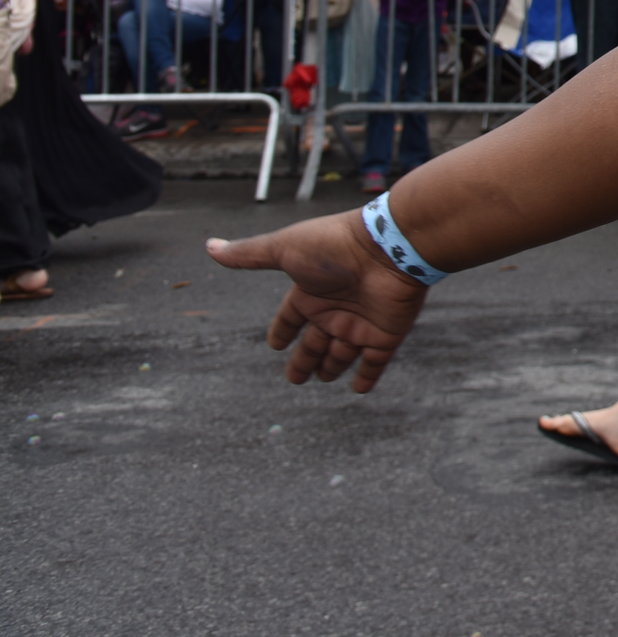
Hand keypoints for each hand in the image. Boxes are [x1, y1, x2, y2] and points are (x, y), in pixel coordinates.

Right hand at [205, 212, 429, 391]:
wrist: (388, 247)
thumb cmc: (335, 247)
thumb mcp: (285, 250)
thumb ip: (249, 254)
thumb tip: (210, 247)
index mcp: (311, 293)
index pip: (291, 318)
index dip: (282, 330)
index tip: (275, 344)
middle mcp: (335, 310)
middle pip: (314, 342)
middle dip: (305, 359)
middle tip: (295, 379)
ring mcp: (361, 323)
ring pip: (342, 354)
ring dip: (332, 367)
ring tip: (322, 377)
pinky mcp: (385, 335)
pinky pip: (375, 362)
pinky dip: (368, 376)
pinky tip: (359, 389)